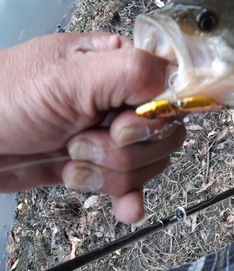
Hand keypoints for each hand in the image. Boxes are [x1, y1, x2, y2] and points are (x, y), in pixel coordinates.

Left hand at [0, 32, 185, 223]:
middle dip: (123, 151)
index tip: (120, 129)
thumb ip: (130, 71)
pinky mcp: (101, 165)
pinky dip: (129, 197)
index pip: (171, 91)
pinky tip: (125, 205)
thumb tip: (179, 80)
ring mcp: (112, 135)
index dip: (154, 118)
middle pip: (164, 134)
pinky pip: (134, 185)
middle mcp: (122, 99)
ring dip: (109, 173)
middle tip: (82, 142)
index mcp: (121, 64)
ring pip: (148, 163)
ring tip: (71, 161)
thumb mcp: (68, 77)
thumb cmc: (5, 98)